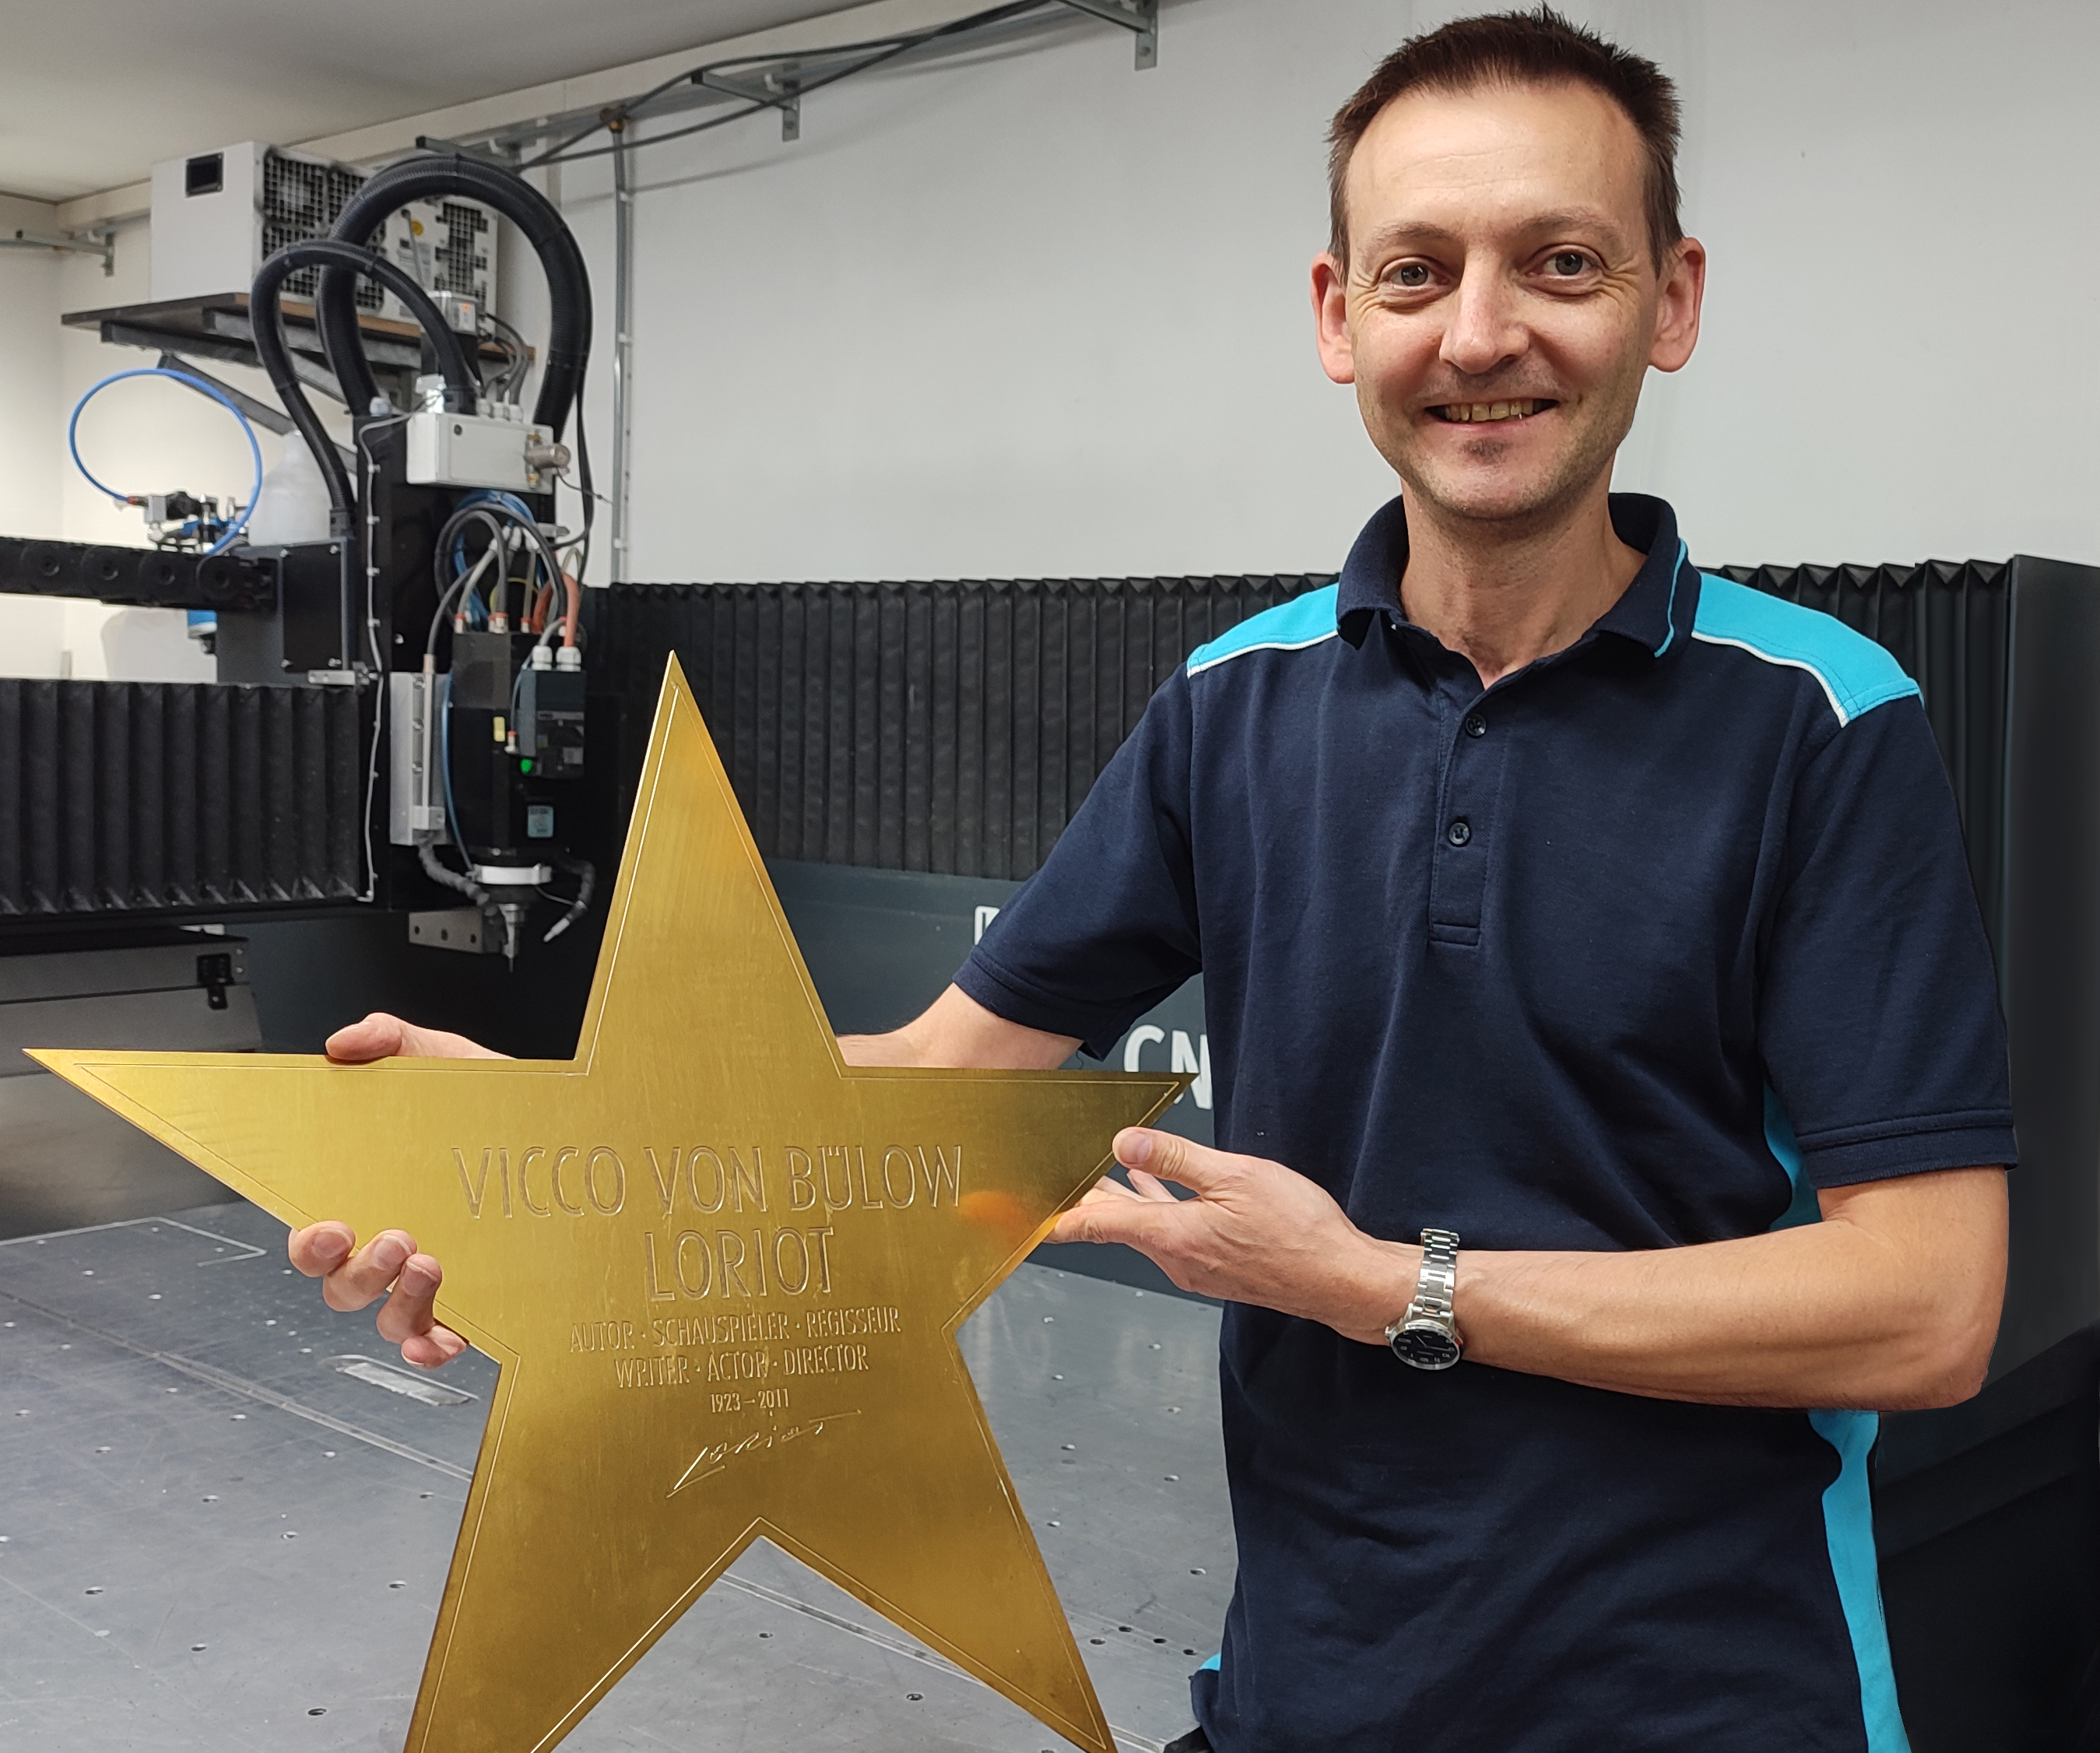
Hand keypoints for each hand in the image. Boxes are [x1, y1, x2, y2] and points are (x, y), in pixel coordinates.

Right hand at [287, 1012, 496, 1367]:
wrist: (569, 1127)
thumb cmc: (496, 1103)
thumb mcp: (444, 1059)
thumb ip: (390, 1039)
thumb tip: (343, 1044)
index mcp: (371, 1196)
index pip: (314, 1236)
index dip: (308, 1242)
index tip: (326, 1226)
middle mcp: (392, 1245)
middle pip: (341, 1285)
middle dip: (355, 1271)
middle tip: (393, 1237)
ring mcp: (432, 1280)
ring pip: (387, 1317)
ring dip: (398, 1302)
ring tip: (431, 1260)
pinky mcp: (474, 1303)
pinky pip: (438, 1342)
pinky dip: (430, 1349)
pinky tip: (440, 1339)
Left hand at [1049, 1129, 1416, 1342]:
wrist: (1339, 1279)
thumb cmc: (1299, 1231)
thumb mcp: (1235, 1176)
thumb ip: (1176, 1158)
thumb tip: (1124, 1141)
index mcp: (1173, 1236)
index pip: (1096, 1225)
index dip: (1053, 1218)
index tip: (1018, 1217)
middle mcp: (1177, 1258)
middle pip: (1115, 1225)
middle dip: (1083, 1199)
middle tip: (1052, 1179)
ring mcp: (1195, 1266)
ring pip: (1143, 1228)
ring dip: (1119, 1200)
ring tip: (1095, 1173)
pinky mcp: (1215, 1266)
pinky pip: (1169, 1233)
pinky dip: (1153, 1207)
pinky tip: (1154, 1186)